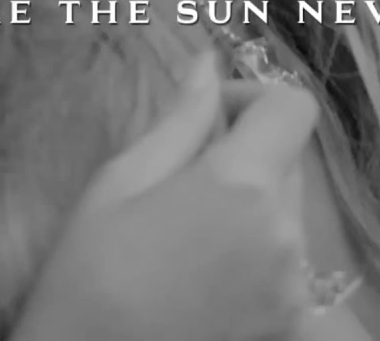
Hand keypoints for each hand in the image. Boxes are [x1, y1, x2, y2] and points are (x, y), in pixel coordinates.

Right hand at [12, 53, 320, 340]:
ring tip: (184, 240)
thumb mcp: (118, 186)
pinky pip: (284, 264)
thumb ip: (178, 121)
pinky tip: (200, 279)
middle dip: (246, 155)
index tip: (211, 119)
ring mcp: (293, 285)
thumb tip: (209, 64)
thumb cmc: (86, 279)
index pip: (293, 109)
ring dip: (250, 209)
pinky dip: (253, 256)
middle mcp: (286, 234)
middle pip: (289, 161)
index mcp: (243, 187)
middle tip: (182, 184)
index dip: (256, 99)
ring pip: (287, 214)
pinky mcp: (289, 323)